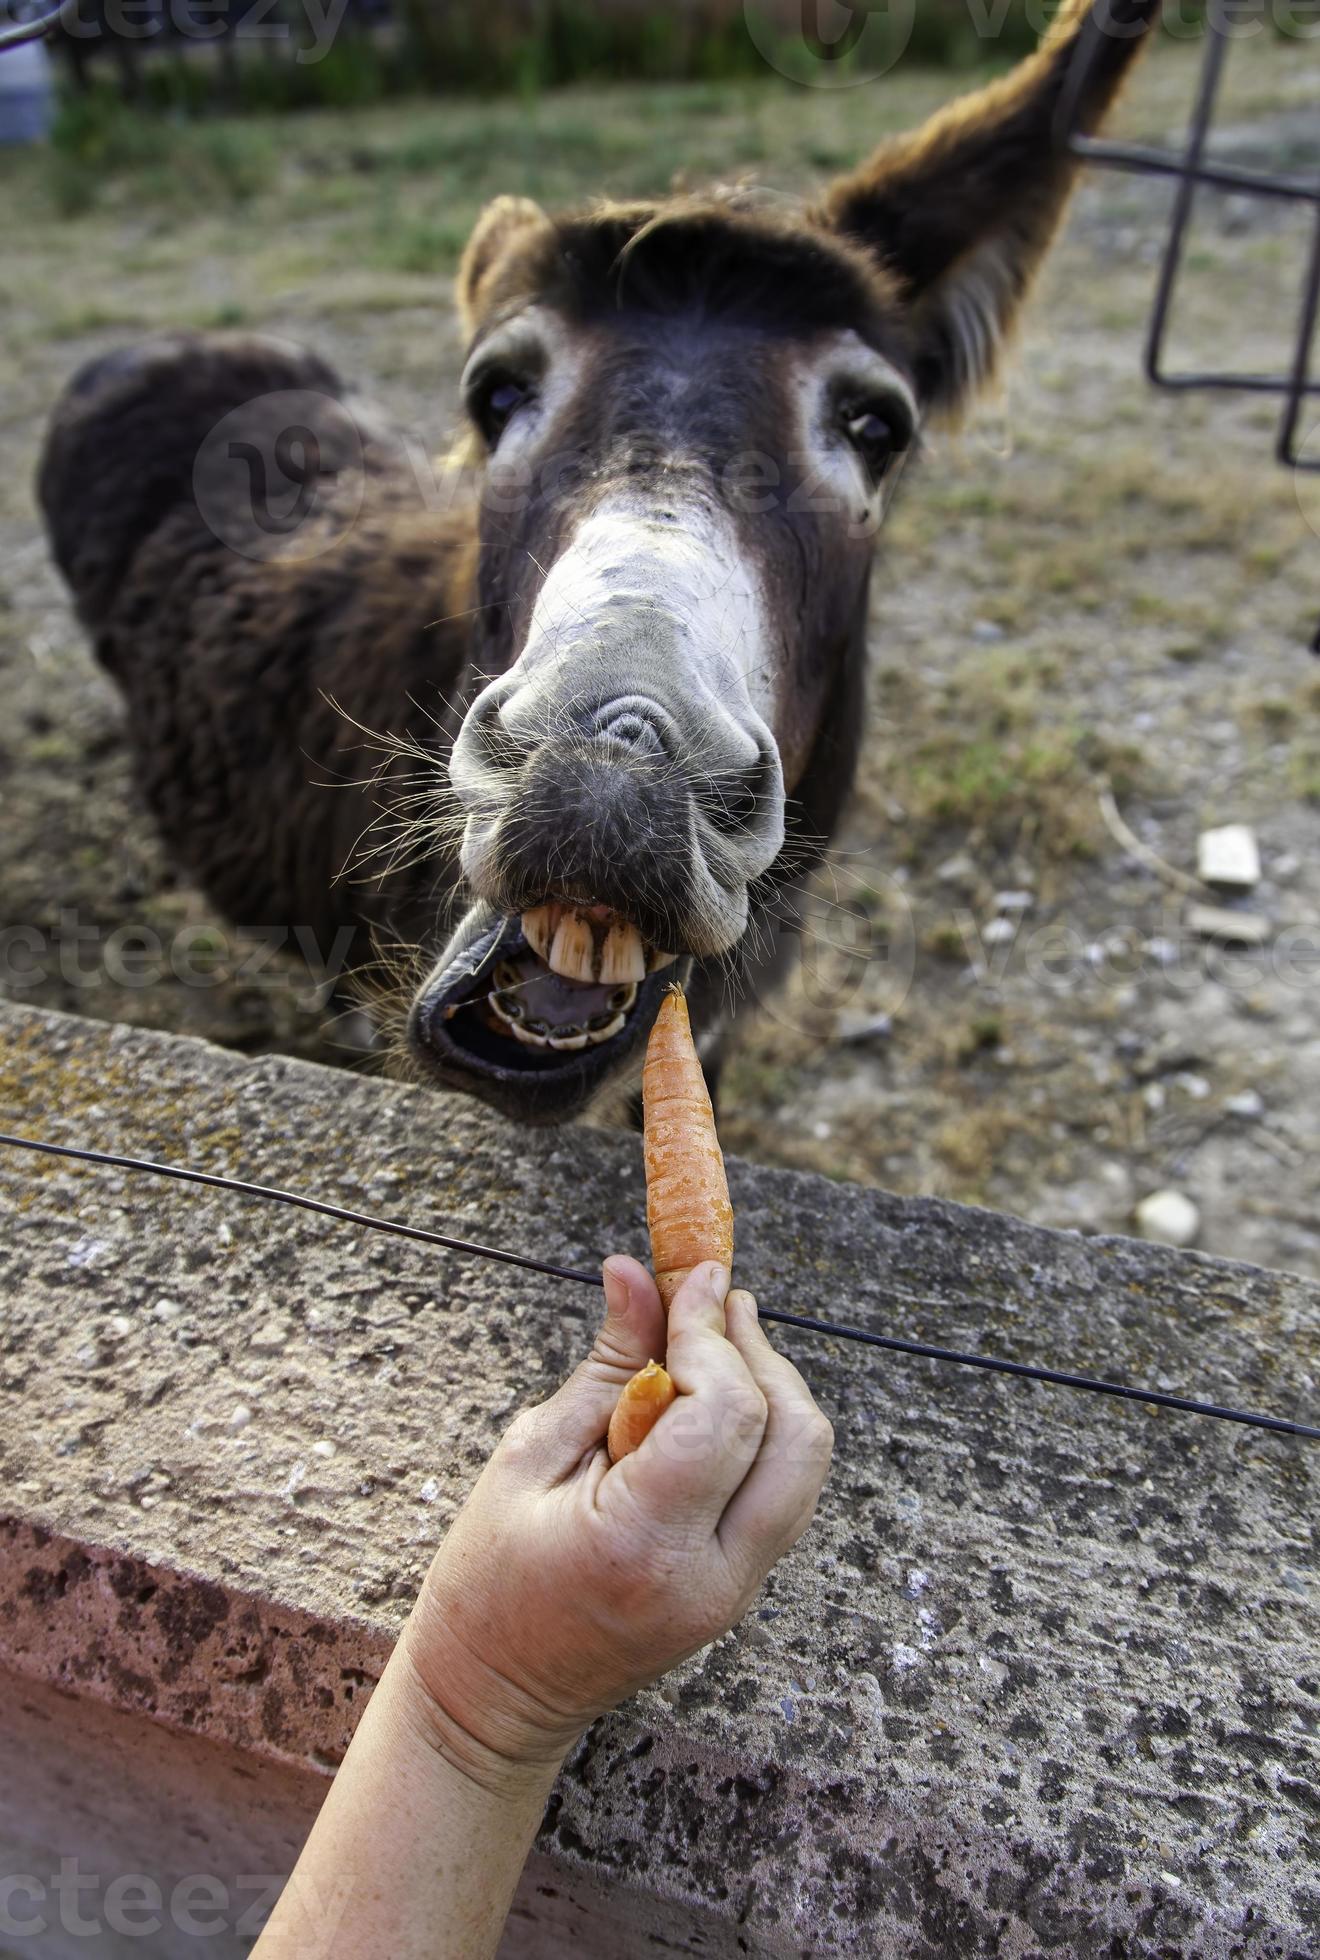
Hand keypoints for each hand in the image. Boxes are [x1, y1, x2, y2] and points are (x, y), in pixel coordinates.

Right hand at [397, 1257, 833, 1787]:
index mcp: (643, 1544)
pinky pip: (784, 1493)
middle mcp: (711, 1577)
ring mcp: (736, 1594)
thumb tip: (637, 1273)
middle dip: (762, 1355)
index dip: (714, 1333)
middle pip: (796, 1439)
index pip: (726, 1416)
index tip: (692, 1277)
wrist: (495, 1701)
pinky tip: (708, 1404)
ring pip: (804, 1465)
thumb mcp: (528, 1457)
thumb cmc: (486, 1583)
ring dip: (772, 1390)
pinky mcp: (741, 1593)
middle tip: (715, 1304)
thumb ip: (604, 1365)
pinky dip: (762, 1433)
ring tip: (711, 1345)